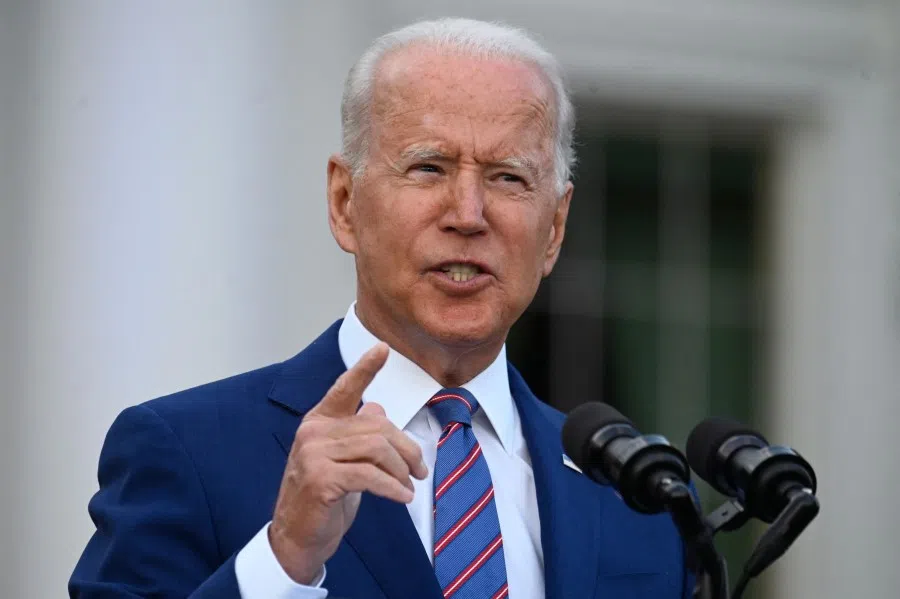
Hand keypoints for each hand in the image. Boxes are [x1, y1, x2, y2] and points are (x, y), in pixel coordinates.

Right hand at [268, 343, 428, 583]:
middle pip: (377, 426)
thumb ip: (358, 433)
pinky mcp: (321, 479)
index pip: (345, 388)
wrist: (298, 538)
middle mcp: (314, 432)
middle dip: (406, 448)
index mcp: (319, 422)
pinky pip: (370, 476)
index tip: (382, 348)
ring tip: (408, 485)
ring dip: (401, 470)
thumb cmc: (324, 498)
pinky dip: (393, 487)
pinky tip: (402, 496)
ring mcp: (314, 454)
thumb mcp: (344, 461)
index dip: (365, 368)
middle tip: (420, 469)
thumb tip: (378, 407)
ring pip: (377, 449)